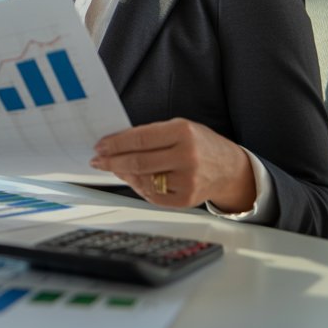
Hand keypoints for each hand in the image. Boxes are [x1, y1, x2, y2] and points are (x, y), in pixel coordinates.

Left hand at [89, 118, 255, 212]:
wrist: (229, 169)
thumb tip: (117, 144)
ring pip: (142, 179)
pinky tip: (133, 179)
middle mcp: (186, 157)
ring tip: (116, 168)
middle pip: (137, 161)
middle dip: (112, 161)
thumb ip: (151, 135)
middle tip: (98, 160)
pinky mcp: (185, 199)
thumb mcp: (180, 128)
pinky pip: (152, 195)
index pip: (139, 139)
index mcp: (183, 133)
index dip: (115, 143)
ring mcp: (186, 181)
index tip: (100, 146)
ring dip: (123, 174)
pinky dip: (138, 187)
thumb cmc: (200, 144)